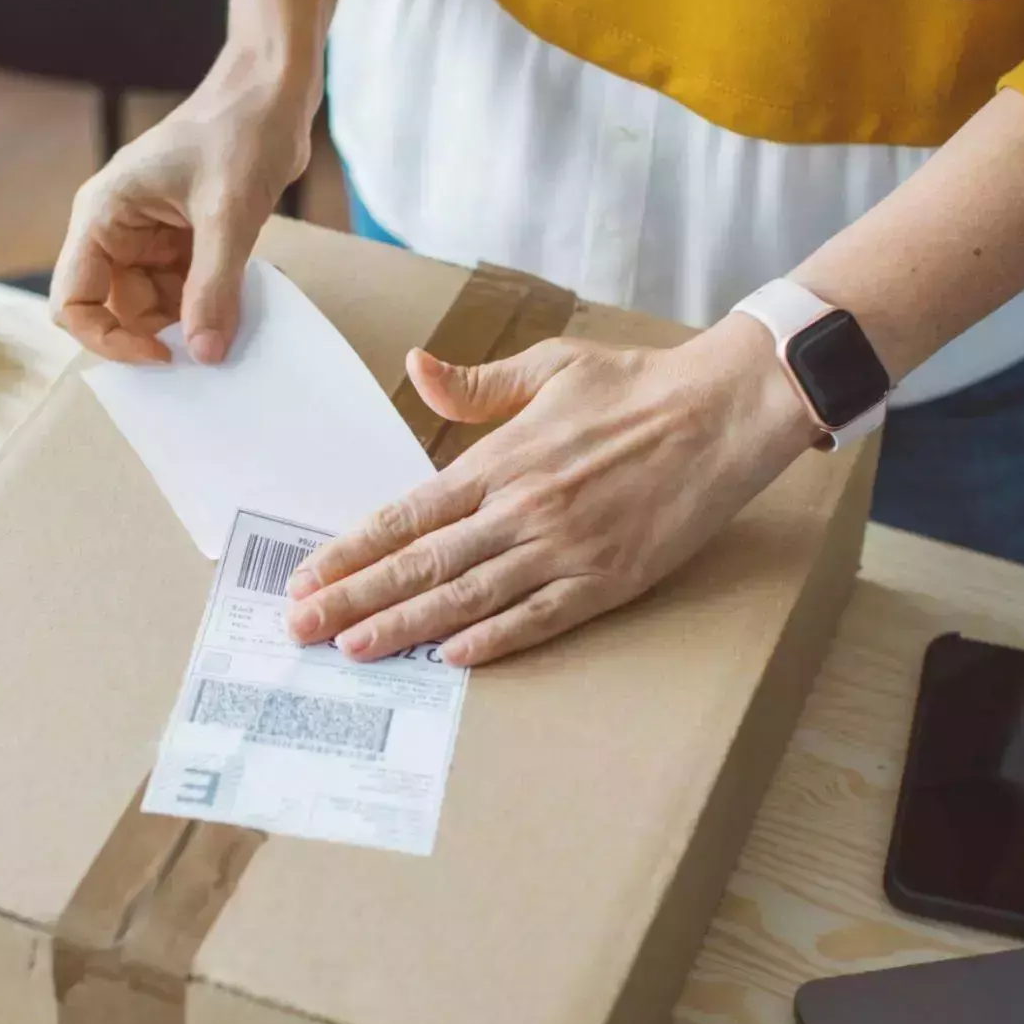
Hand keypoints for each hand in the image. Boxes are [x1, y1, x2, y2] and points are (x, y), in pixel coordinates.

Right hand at [51, 51, 314, 364]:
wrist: (272, 93)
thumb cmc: (241, 132)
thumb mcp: (229, 215)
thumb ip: (213, 287)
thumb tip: (203, 355)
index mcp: (102, 215)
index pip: (72, 301)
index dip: (107, 340)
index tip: (163, 355)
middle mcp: (114, 230)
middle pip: (114, 312)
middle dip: (158, 333)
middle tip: (209, 345)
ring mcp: (146, 238)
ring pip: (151, 308)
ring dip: (188, 321)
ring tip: (232, 313)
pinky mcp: (178, 242)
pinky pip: (181, 292)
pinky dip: (207, 304)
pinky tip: (238, 298)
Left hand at [283, 313, 822, 665]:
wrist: (722, 412)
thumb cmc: (636, 386)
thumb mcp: (549, 365)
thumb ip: (477, 384)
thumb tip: (416, 370)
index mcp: (502, 460)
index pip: (407, 514)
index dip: (353, 549)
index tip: (307, 575)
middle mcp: (522, 509)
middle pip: (422, 564)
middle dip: (354, 599)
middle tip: (301, 627)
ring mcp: (564, 549)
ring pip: (467, 599)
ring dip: (403, 627)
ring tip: (351, 649)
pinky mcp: (607, 580)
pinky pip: (538, 619)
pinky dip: (492, 642)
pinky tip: (448, 659)